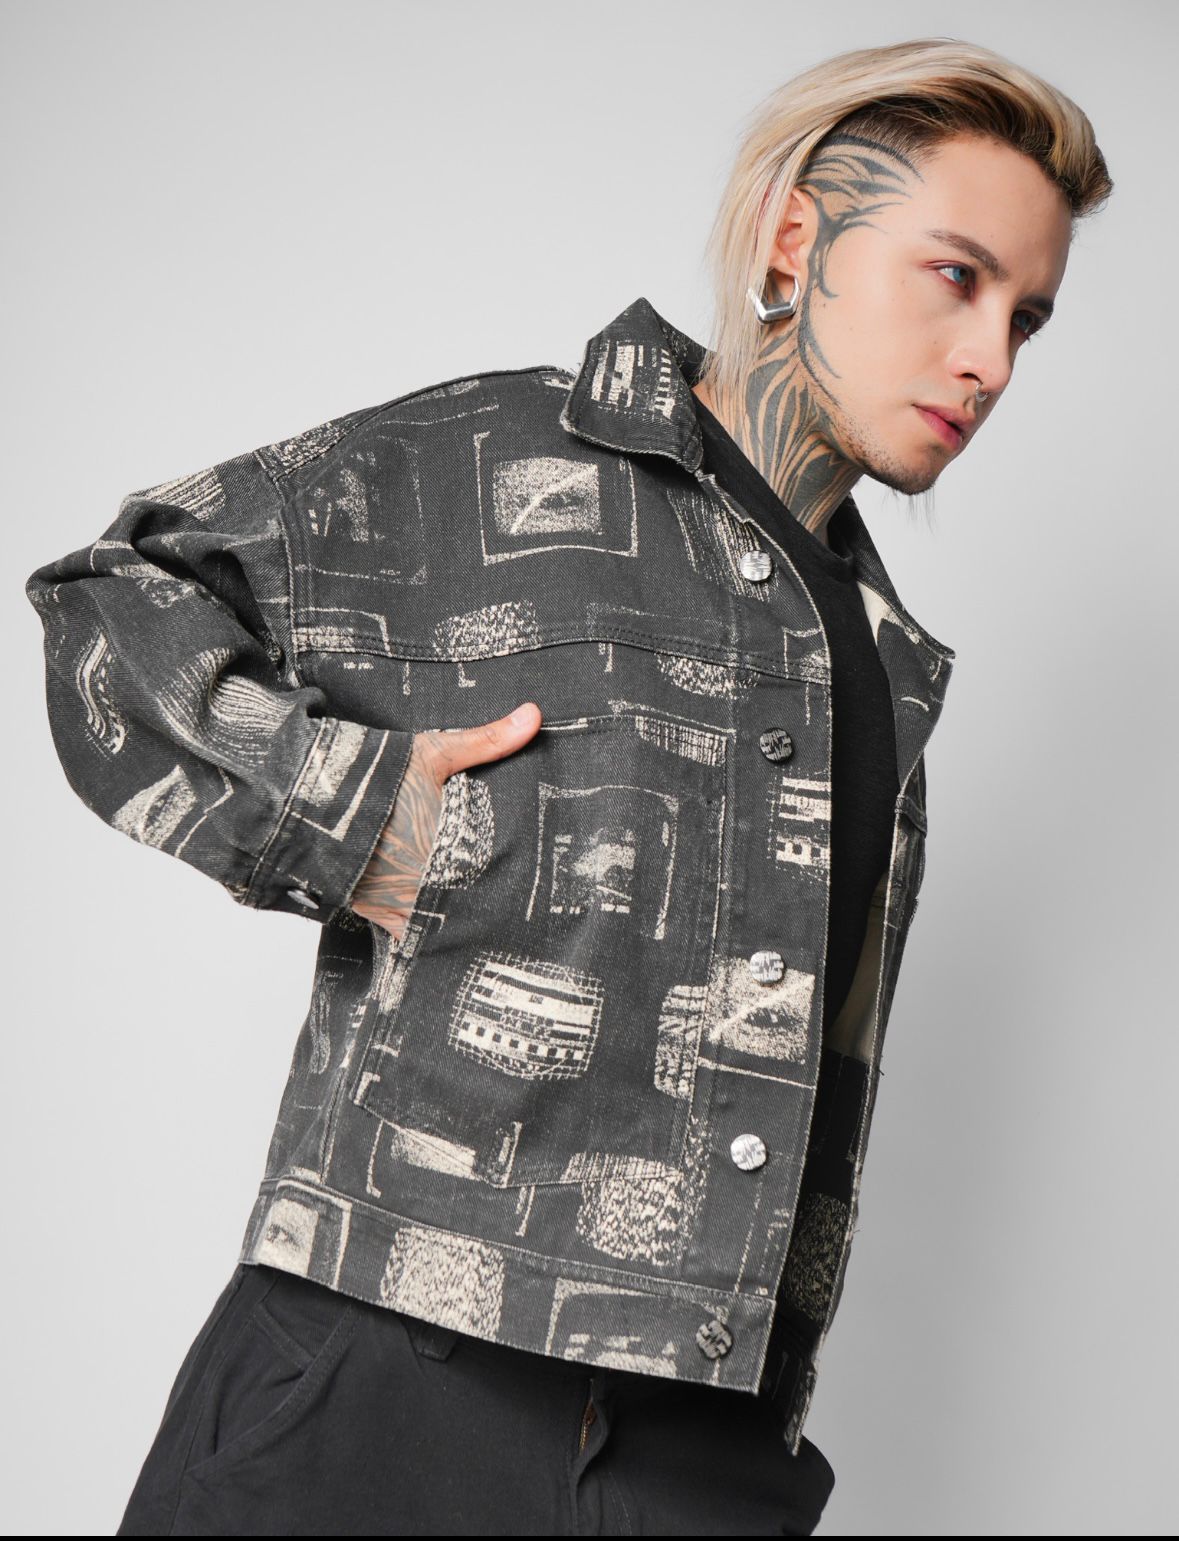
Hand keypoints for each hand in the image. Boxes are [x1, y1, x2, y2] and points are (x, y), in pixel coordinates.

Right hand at [347, 702, 542, 942]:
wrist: (309, 802)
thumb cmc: (375, 777)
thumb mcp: (433, 754)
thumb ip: (487, 741)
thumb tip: (533, 715)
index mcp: (456, 847)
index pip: (502, 872)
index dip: (515, 874)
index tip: (526, 875)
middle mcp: (433, 883)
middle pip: (479, 902)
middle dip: (490, 897)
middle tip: (512, 900)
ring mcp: (406, 905)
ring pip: (449, 924)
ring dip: (461, 916)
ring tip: (479, 911)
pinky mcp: (381, 916)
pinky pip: (415, 937)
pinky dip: (428, 933)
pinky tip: (442, 923)